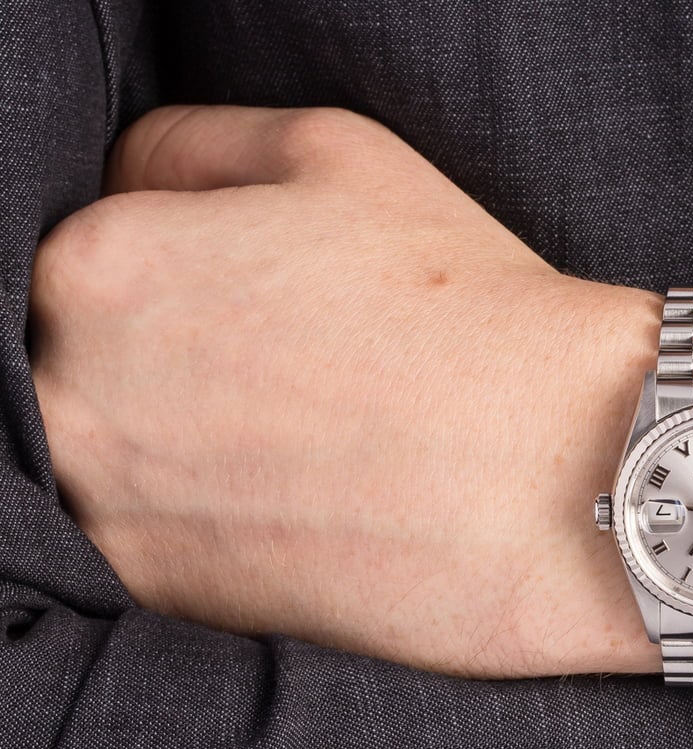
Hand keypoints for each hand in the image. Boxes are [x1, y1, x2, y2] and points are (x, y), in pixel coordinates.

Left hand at [27, 105, 692, 717]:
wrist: (553, 474)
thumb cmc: (457, 309)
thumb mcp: (335, 156)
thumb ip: (190, 149)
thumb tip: (124, 179)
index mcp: (104, 263)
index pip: (91, 262)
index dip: (186, 283)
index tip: (253, 309)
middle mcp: (73, 386)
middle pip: (89, 363)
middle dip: (173, 364)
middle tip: (283, 378)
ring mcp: (108, 501)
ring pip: (112, 450)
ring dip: (182, 443)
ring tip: (293, 442)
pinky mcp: (156, 589)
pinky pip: (147, 531)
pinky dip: (203, 515)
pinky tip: (287, 499)